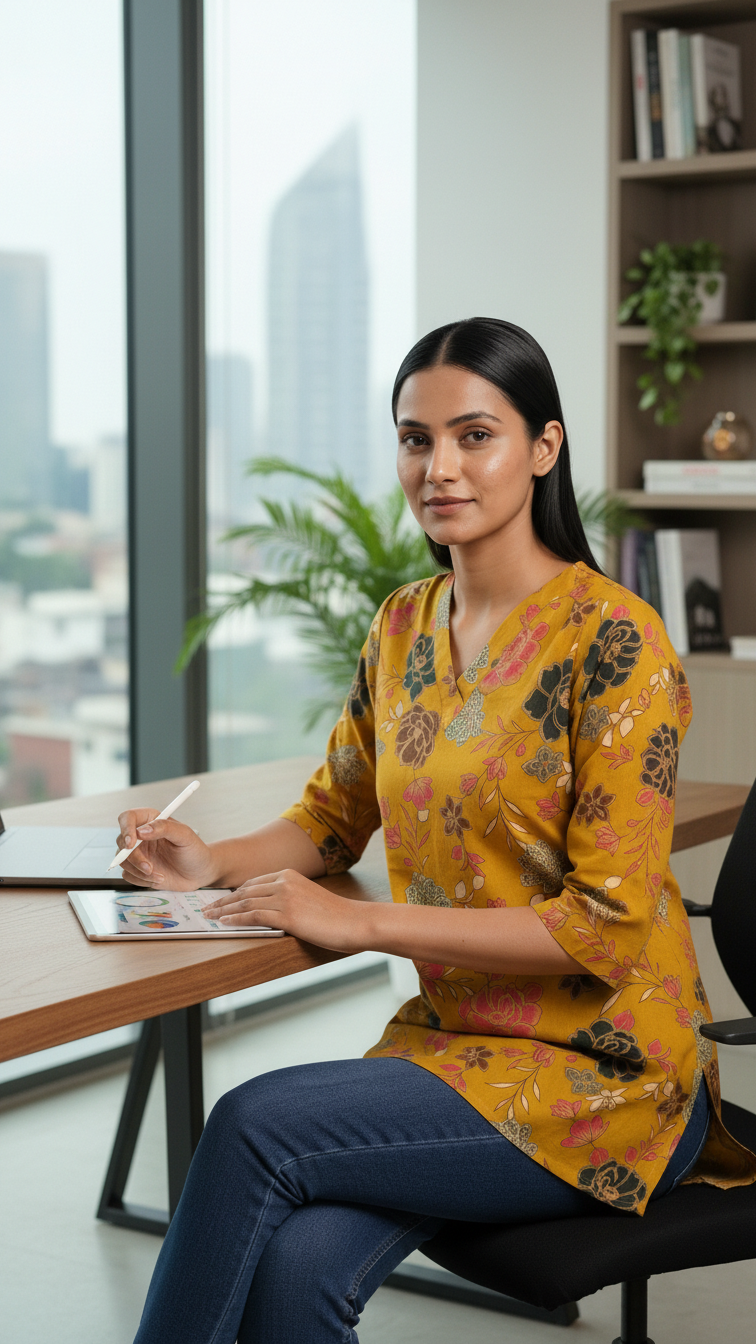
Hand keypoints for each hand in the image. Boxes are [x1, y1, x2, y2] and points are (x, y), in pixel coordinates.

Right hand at [115, 809, 217, 889]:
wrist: (200, 873)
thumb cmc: (195, 851)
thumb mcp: (185, 836)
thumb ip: (164, 828)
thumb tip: (142, 831)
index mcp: (151, 820)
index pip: (127, 818)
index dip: (126, 829)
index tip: (132, 843)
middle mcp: (141, 836)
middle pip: (121, 842)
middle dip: (133, 857)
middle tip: (149, 867)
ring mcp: (138, 853)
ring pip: (122, 861)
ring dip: (139, 871)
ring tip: (160, 876)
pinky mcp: (137, 869)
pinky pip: (128, 875)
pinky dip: (141, 880)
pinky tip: (159, 878)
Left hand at [201, 869, 368, 952]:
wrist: (354, 921)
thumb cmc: (335, 915)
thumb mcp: (309, 898)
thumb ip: (289, 898)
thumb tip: (269, 910)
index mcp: (289, 875)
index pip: (253, 883)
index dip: (234, 893)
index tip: (220, 900)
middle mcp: (285, 882)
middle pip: (245, 891)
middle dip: (223, 901)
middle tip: (206, 908)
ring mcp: (285, 898)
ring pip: (245, 903)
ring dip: (224, 910)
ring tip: (210, 917)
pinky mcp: (287, 916)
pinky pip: (254, 916)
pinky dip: (236, 919)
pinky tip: (225, 923)